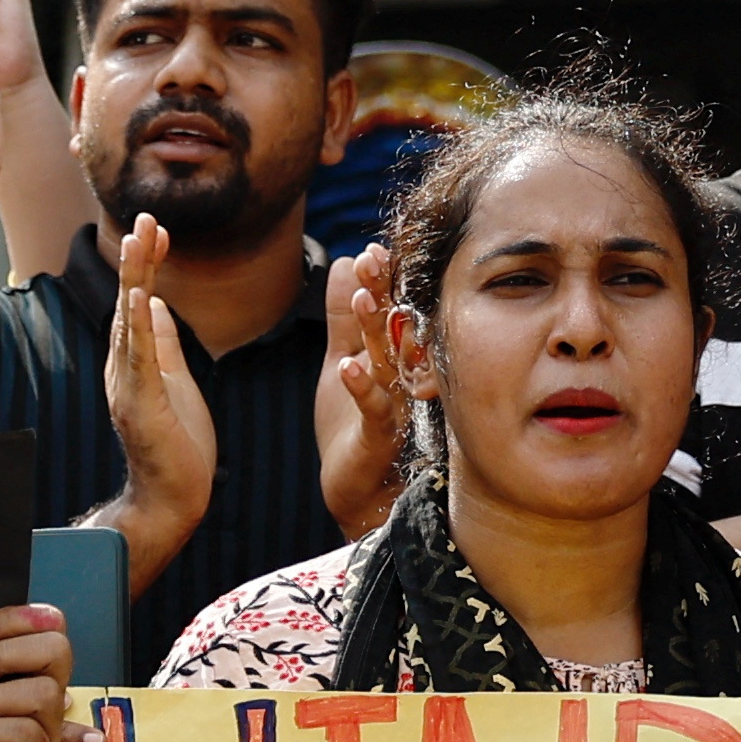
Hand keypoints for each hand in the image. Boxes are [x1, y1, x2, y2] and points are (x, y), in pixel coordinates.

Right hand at [93, 214, 212, 596]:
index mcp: (133, 361)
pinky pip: (138, 357)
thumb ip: (162, 343)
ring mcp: (128, 385)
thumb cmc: (177, 446)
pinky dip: (138, 325)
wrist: (172, 498)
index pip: (138, 301)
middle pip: (128, 301)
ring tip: (140, 240)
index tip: (158, 227)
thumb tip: (159, 303)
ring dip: (135, 278)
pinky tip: (142, 295)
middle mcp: (123, 367)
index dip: (147, 263)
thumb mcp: (174, 380)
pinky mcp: (140, 404)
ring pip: (130, 321)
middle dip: (138, 258)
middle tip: (146, 216)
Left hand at [316, 242, 408, 538]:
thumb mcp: (341, 362)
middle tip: (374, 260)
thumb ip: (342, 319)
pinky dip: (360, 388)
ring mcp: (394, 406)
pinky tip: (347, 367)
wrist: (358, 491)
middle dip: (383, 294)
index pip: (388, 312)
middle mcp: (399, 378)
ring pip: (387, 364)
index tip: (373, 250)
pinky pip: (374, 411)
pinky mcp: (380, 438)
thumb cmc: (354, 427)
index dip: (382, 282)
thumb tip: (346, 262)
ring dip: (374, 331)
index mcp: (391, 357)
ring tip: (363, 298)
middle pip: (393, 329)